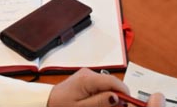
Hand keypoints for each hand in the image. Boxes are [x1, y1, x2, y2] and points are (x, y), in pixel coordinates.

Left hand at [47, 68, 163, 106]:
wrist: (46, 103)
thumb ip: (100, 102)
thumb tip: (118, 97)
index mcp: (88, 79)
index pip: (114, 82)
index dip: (125, 93)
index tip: (130, 105)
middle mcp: (89, 73)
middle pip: (112, 84)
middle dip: (117, 97)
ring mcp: (88, 75)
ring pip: (108, 86)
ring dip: (110, 97)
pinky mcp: (86, 79)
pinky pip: (101, 86)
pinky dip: (104, 96)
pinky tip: (100, 104)